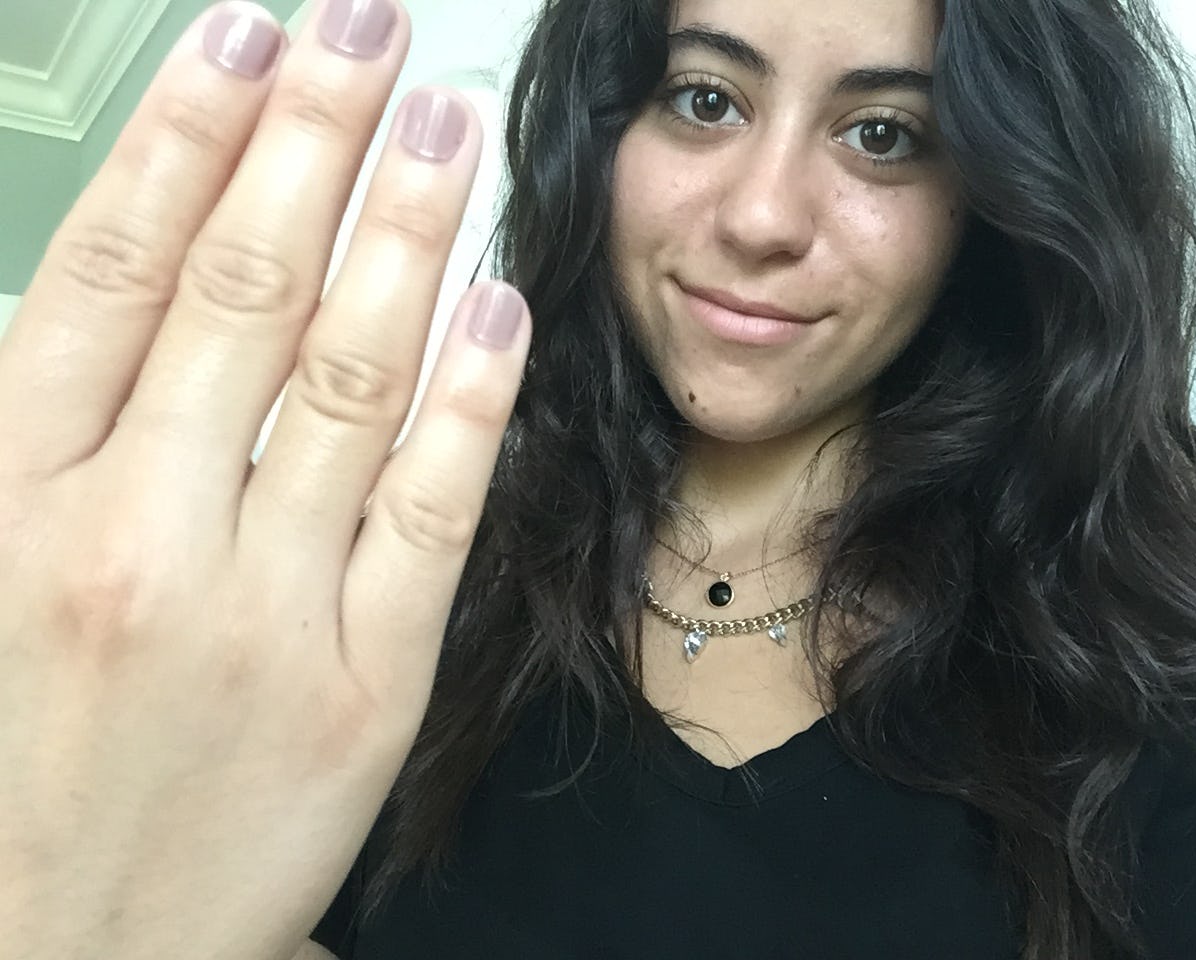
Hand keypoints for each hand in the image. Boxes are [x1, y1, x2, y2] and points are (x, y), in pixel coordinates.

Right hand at [0, 2, 527, 957]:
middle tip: (370, 31)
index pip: (111, 271)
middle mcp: (135, 540)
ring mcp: (262, 614)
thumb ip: (8, 434)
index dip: (188, 138)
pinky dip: (469, 401)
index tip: (247, 42)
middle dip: (314, 142)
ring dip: (407, 235)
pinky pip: (429, 513)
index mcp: (6, 509)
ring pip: (351, 381)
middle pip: (240, 292)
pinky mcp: (363, 686)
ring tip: (444, 126)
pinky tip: (498, 305)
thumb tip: (76, 287)